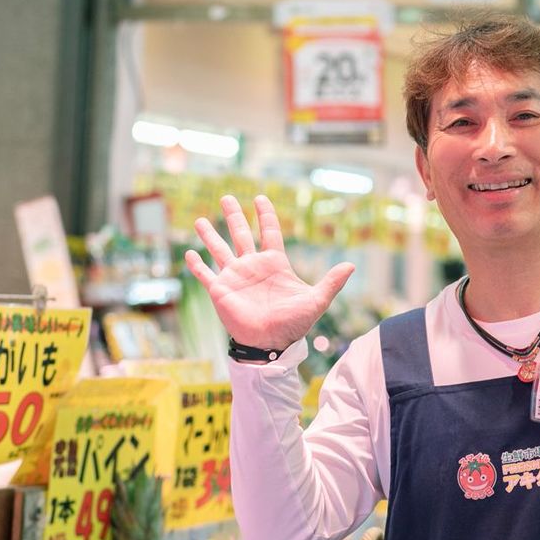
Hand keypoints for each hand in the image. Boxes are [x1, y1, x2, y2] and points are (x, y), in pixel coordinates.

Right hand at [185, 195, 354, 349]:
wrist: (270, 343)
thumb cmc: (293, 323)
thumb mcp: (316, 300)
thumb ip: (331, 282)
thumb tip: (351, 266)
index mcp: (274, 263)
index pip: (269, 232)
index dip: (265, 215)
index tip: (260, 198)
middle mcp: (252, 266)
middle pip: (241, 233)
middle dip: (233, 215)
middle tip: (227, 196)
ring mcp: (235, 277)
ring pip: (219, 249)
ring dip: (209, 234)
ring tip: (200, 219)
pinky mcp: (220, 290)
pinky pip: (206, 274)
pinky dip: (196, 264)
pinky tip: (188, 253)